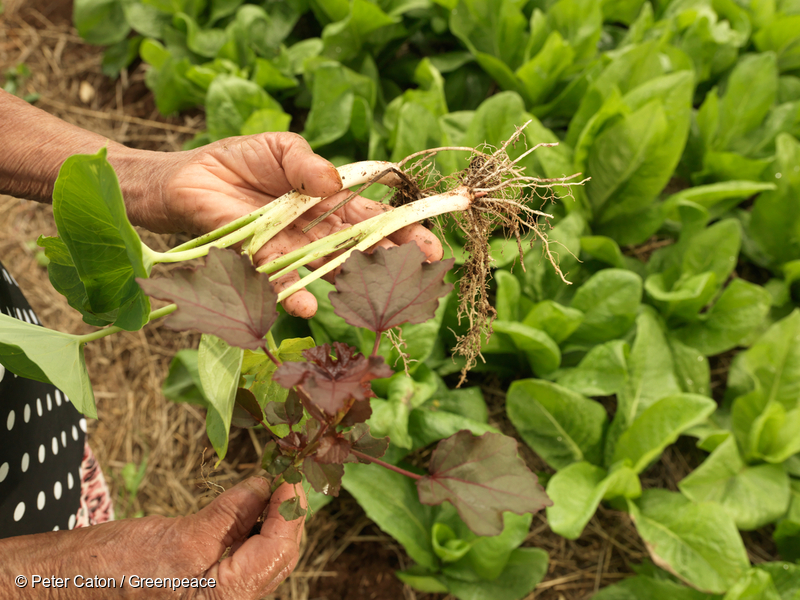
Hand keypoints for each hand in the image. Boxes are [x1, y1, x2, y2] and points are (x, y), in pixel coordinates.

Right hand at [0, 479, 305, 599]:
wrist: (70, 583)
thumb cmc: (119, 567)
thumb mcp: (183, 536)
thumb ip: (231, 515)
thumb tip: (266, 487)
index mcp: (228, 598)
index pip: (279, 551)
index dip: (291, 510)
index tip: (292, 474)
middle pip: (278, 556)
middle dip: (288, 515)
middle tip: (290, 475)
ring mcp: (218, 594)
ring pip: (265, 556)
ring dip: (274, 520)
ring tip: (276, 486)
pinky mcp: (207, 584)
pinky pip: (244, 556)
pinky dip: (254, 528)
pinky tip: (252, 505)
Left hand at [134, 132, 442, 317]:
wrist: (191, 177)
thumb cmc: (242, 160)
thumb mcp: (281, 148)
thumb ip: (308, 163)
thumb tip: (333, 183)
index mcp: (331, 204)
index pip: (374, 219)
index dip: (404, 229)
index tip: (432, 243)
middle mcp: (317, 233)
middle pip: (360, 248)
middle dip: (392, 257)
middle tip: (423, 267)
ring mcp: (291, 249)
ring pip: (325, 269)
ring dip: (349, 283)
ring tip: (374, 295)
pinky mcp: (258, 260)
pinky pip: (278, 277)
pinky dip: (291, 291)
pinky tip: (307, 305)